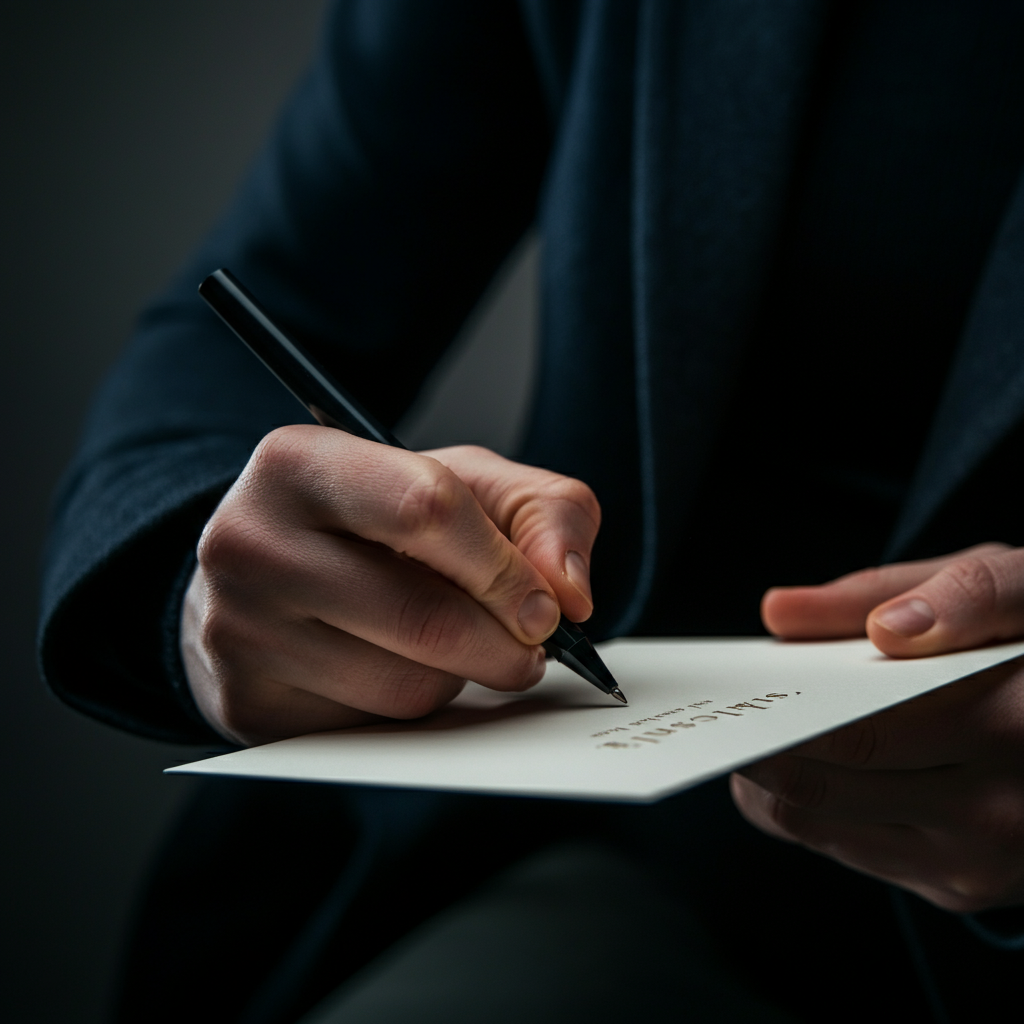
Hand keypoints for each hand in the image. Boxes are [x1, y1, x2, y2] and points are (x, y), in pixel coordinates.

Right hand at [180, 426, 599, 744]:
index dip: (503, 567)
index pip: (426, 508)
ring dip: (457, 679)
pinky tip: (395, 670)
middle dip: (503, 644)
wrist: (267, 571)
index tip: (545, 606)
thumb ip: (543, 513)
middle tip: (528, 648)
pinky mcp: (247, 701)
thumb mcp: (463, 483)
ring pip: (403, 685)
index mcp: (300, 463)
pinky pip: (372, 728)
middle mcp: (249, 541)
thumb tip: (570, 593)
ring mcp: (238, 628)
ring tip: (447, 646)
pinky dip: (411, 709)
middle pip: (422, 615)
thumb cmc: (376, 521)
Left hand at [732, 543, 1023, 910]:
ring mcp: (986, 857)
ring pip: (819, 819)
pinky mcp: (963, 888)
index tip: (744, 687)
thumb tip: (779, 613)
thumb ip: (890, 591)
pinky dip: (805, 803)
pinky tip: (811, 761)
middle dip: (763, 736)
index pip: (861, 726)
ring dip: (768, 774)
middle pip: (827, 775)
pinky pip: (844, 847)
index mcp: (1019, 715)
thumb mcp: (1002, 583)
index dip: (786, 708)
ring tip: (762, 727)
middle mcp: (1008, 800)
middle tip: (731, 702)